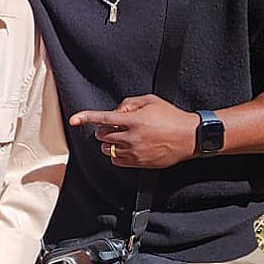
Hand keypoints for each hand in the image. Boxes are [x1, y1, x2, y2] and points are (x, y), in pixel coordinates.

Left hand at [69, 95, 195, 168]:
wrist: (189, 137)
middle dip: (104, 130)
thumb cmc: (172, 117)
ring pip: (108, 149)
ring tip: (122, 137)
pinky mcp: (139, 163)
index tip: (74, 119)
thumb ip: (129, 102)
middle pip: (102, 136)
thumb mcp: (151, 100)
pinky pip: (117, 161)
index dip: (86, 117)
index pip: (104, 118)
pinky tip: (126, 148)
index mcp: (134, 120)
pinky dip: (116, 154)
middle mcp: (132, 137)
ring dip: (109, 143)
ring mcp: (135, 152)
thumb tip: (116, 111)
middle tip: (114, 126)